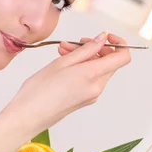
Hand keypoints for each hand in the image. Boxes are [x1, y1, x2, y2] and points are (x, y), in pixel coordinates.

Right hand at [0, 32, 130, 151]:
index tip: (105, 36)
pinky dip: (80, 68)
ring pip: (97, 69)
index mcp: (93, 75)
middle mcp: (96, 87)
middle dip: (93, 48)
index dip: (118, 43)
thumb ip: (86, 49)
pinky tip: (62, 64)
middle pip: (108, 62)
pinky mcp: (84, 100)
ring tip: (62, 52)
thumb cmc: (39, 91)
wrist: (28, 115)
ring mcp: (91, 95)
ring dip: (83, 58)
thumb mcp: (62, 62)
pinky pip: (89, 79)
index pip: (123, 57)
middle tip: (73, 43)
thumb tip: (102, 39)